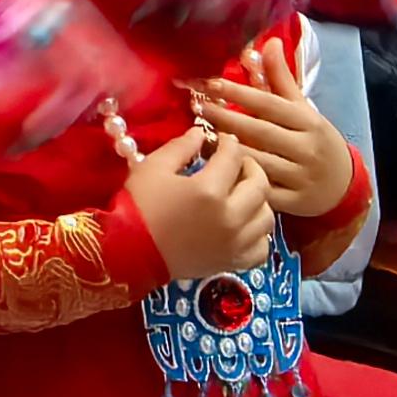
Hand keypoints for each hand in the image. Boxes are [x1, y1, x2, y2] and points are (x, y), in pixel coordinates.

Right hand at [107, 112, 277, 281]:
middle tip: (235, 163)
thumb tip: (201, 134)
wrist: (129, 252)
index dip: (228, 143)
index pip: (233, 156)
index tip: (221, 141)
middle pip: (259, 184)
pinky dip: (258, 235)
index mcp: (209, 190)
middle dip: (249, 166)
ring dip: (258, 200)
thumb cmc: (138, 206)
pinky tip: (244, 226)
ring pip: (267, 216)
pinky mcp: (233, 262)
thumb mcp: (154, 167)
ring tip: (242, 194)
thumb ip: (181, 147)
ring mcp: (235, 243)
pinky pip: (262, 247)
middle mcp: (230, 217)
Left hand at [199, 31, 356, 221]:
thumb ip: (281, 78)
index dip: (238, 92)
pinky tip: (216, 172)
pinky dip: (238, 180)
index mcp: (308, 122)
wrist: (343, 187)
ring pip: (257, 161)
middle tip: (196, 107)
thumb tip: (268, 41)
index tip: (208, 83)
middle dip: (225, 118)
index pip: (268, 104)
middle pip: (259, 131)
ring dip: (226, 150)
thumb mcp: (303, 109)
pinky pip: (259, 191)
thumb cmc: (314, 140)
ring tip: (199, 136)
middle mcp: (305, 148)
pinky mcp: (291, 202)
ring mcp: (299, 177)